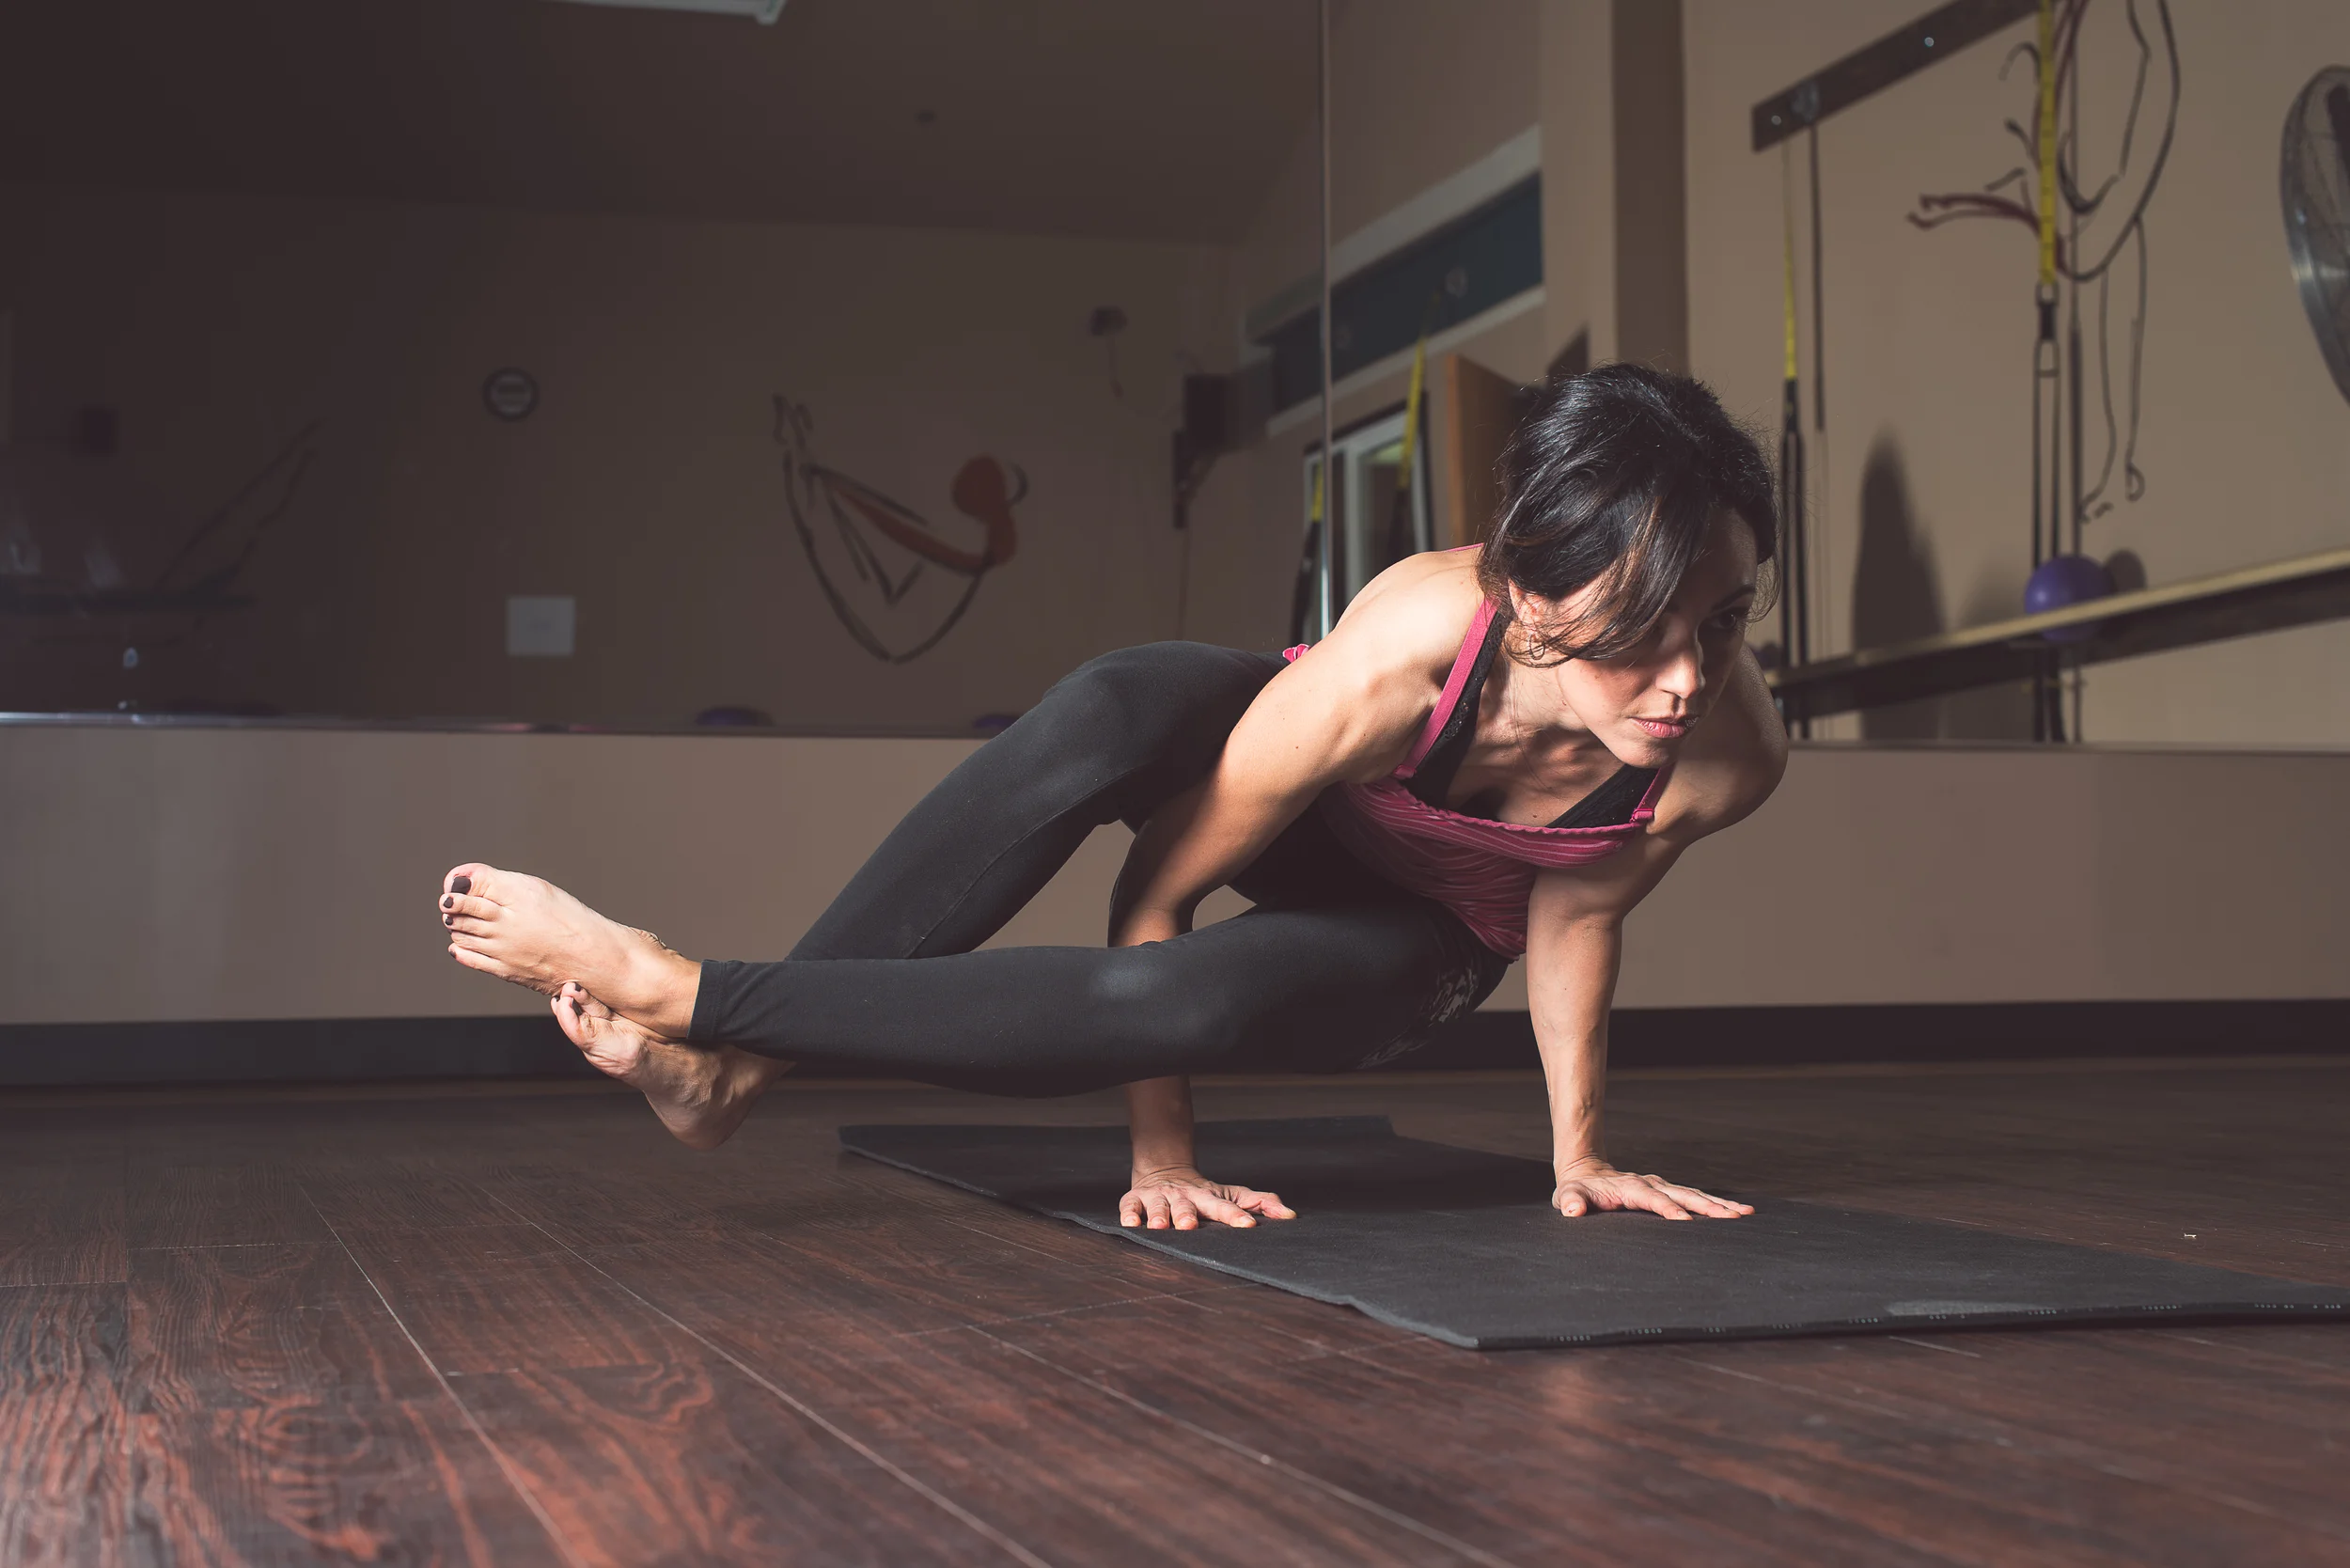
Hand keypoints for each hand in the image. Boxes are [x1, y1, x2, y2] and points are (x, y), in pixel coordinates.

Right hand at [1120, 1167, 1295, 1229]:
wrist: (1166, 1171)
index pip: (1225, 1207)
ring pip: (1158, 1206)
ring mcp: (1159, 1197)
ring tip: (1160, 1227)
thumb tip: (1291, 1216)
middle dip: (1187, 1215)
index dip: (1236, 1216)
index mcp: (1209, 1197)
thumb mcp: (1232, 1194)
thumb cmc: (1204, 1193)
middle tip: (1191, 1226)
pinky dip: (1130, 1215)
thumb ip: (1261, 1203)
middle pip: (1187, 1205)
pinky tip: (1131, 1224)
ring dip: (1158, 1216)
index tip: (1248, 1226)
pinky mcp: (1136, 1200)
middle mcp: (1184, 1196)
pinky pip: (1130, 1207)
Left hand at [1552, 1158, 1751, 1220]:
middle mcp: (1651, 1184)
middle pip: (1683, 1195)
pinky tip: (1737, 1212)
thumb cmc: (1578, 1189)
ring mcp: (1661, 1187)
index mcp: (1630, 1188)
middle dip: (1708, 1207)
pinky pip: (1695, 1197)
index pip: (1652, 1200)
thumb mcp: (1568, 1194)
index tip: (1686, 1222)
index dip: (1668, 1210)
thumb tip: (1572, 1209)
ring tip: (1746, 1213)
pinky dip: (1716, 1204)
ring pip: (1695, 1195)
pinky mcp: (1668, 1192)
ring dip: (1720, 1205)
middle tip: (1733, 1217)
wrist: (1586, 1170)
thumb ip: (1570, 1201)